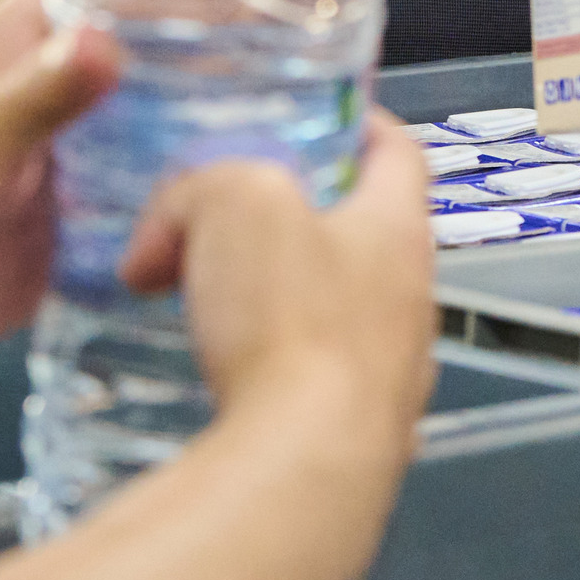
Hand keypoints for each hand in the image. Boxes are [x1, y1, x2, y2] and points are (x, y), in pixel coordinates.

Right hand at [119, 118, 436, 454]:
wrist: (305, 462)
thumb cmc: (294, 329)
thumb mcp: (238, 204)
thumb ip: (202, 188)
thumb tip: (168, 230)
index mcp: (398, 230)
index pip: (400, 153)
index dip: (361, 125)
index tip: (327, 117)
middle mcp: (410, 297)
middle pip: (359, 231)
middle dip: (290, 218)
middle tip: (226, 218)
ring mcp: (390, 366)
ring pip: (334, 305)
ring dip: (273, 292)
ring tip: (206, 294)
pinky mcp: (354, 423)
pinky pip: (308, 372)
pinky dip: (264, 358)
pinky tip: (218, 367)